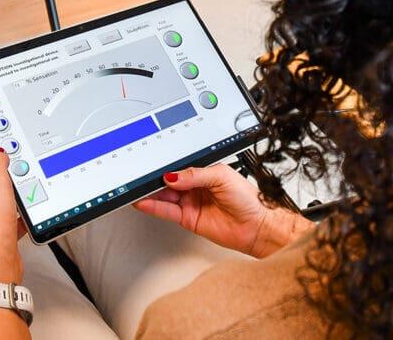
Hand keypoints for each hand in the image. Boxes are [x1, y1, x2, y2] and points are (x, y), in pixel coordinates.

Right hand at [134, 164, 313, 258]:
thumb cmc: (248, 199)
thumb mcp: (222, 176)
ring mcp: (190, 203)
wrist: (256, 226)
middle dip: (154, 179)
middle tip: (139, 177)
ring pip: (164, 196)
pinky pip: (167, 211)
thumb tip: (174, 175)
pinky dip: (154, 207)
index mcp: (204, 172)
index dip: (166, 166)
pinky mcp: (187, 219)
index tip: (152, 165)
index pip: (179, 167)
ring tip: (136, 189)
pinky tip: (144, 202)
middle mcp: (195, 187)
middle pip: (168, 182)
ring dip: (150, 193)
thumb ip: (196, 174)